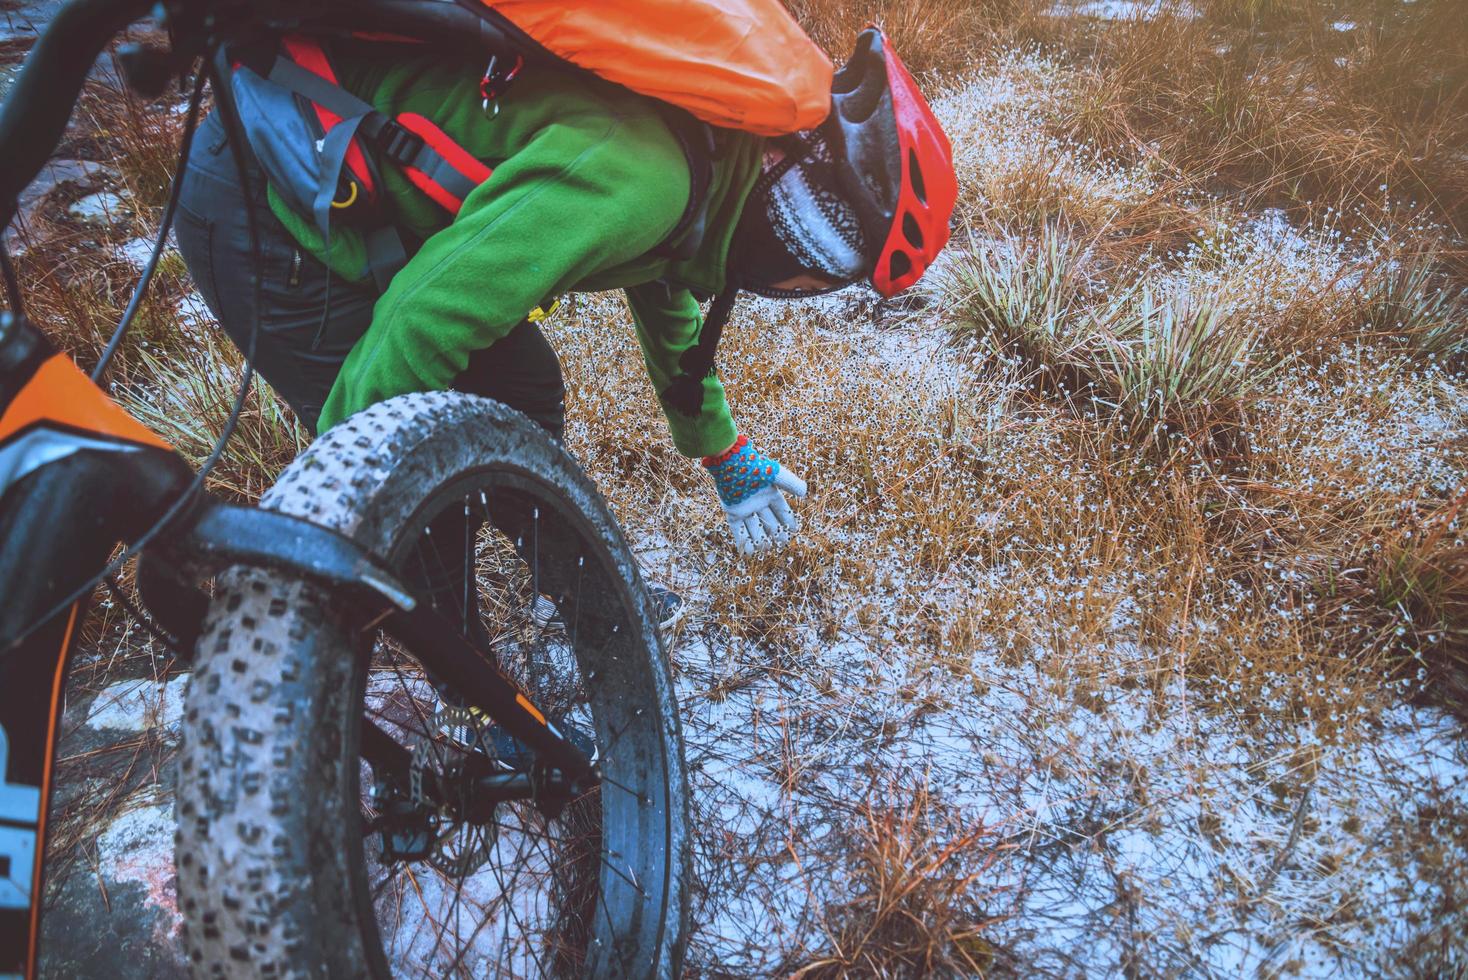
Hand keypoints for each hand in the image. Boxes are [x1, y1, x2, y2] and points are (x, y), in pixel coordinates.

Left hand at [702, 435, 807, 554]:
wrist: (732, 463)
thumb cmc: (755, 467)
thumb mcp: (776, 475)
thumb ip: (790, 483)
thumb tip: (804, 492)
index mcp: (770, 494)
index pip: (782, 511)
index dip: (788, 521)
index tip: (793, 532)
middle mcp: (758, 503)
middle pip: (769, 522)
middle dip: (776, 533)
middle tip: (781, 543)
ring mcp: (745, 508)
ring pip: (754, 528)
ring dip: (760, 540)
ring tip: (766, 548)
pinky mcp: (732, 512)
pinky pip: (738, 529)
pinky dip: (743, 541)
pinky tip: (748, 552)